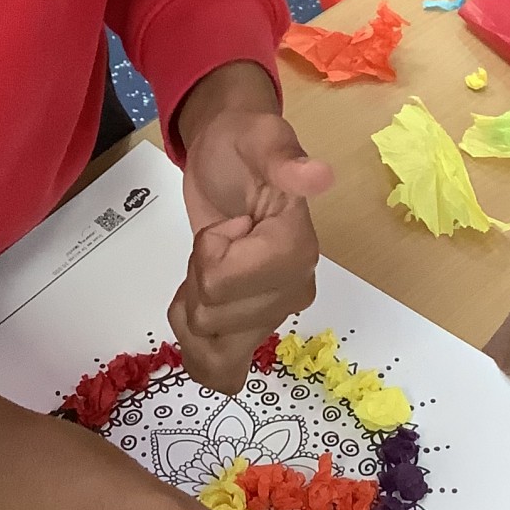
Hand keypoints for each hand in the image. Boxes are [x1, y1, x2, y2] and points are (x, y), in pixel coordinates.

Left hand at [171, 62, 333, 394]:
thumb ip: (281, 158)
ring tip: (209, 266)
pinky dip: (197, 351)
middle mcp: (293, 288)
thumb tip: (317, 176)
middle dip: (199, 277)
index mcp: (297, 247)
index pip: (225, 283)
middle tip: (220, 238)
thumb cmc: (242, 145)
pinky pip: (221, 372)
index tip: (230, 223)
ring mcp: (273, 313)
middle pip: (214, 319)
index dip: (210, 254)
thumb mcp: (257, 136)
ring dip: (192, 309)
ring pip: (215, 351)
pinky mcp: (250, 329)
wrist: (230, 159)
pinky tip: (199, 307)